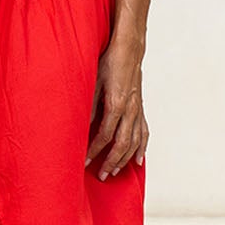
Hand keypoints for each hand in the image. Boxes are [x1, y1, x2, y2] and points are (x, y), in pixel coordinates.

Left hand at [85, 39, 147, 180]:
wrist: (129, 49)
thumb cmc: (109, 61)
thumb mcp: (93, 82)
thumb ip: (89, 105)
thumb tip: (81, 125)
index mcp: (116, 104)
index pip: (104, 135)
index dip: (94, 151)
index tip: (85, 162)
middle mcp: (129, 110)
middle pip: (121, 144)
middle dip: (110, 161)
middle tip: (101, 175)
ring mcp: (137, 110)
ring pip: (134, 141)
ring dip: (125, 159)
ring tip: (115, 171)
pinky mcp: (140, 108)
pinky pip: (144, 132)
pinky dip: (142, 147)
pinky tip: (138, 159)